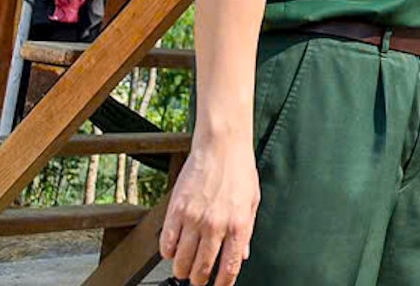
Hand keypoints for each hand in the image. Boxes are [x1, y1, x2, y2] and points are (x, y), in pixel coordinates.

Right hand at [159, 134, 259, 285]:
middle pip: (202, 268)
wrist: (221, 147)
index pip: (229, 267)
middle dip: (199, 280)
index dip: (222, 284)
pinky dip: (168, 252)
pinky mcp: (176, 210)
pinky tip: (173, 251)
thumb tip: (241, 256)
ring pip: (182, 260)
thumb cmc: (239, 172)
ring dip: (182, 270)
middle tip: (197, 279)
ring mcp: (194, 219)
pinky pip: (167, 243)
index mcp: (239, 225)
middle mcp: (216, 225)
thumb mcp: (252, 203)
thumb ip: (246, 233)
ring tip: (184, 269)